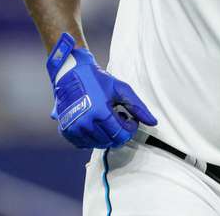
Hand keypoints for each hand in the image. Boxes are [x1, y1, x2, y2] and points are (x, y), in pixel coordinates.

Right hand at [46, 33, 156, 148]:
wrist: (70, 74)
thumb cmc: (98, 80)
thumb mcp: (121, 89)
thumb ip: (138, 107)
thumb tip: (153, 123)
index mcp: (100, 112)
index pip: (122, 135)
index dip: (130, 129)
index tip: (128, 118)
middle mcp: (85, 123)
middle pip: (111, 142)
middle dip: (119, 132)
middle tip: (118, 117)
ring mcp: (74, 128)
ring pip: (98, 144)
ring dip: (106, 135)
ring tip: (106, 118)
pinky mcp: (66, 131)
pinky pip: (84, 144)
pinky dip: (93, 138)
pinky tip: (95, 123)